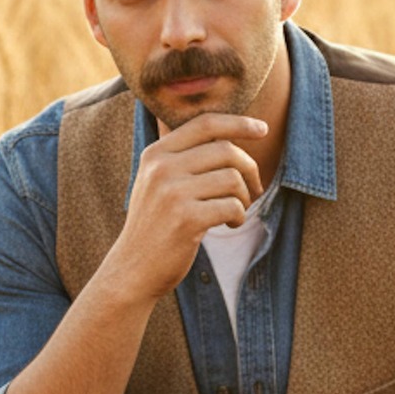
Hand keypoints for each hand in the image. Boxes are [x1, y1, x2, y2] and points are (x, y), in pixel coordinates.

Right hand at [106, 113, 266, 303]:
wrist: (132, 270)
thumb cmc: (154, 227)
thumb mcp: (157, 183)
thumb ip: (184, 159)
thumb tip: (234, 141)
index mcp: (156, 154)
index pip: (205, 124)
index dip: (238, 123)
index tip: (262, 129)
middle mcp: (162, 168)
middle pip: (226, 150)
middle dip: (249, 169)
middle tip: (254, 189)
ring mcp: (172, 193)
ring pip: (232, 178)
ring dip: (244, 197)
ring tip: (236, 212)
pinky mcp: (186, 220)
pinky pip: (232, 206)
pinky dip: (239, 216)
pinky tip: (229, 225)